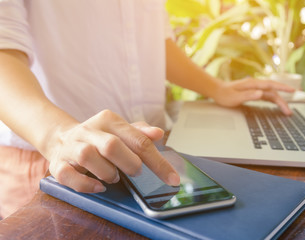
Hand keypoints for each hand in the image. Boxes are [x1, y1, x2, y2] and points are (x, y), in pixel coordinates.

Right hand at [45, 110, 179, 192]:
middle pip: (111, 146)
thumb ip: (140, 133)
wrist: (61, 137)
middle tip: (135, 172)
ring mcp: (72, 146)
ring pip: (88, 157)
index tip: (172, 179)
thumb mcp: (120, 130)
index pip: (139, 140)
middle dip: (129, 164)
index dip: (158, 162)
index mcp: (109, 120)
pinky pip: (68, 175)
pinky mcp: (57, 163)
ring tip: (113, 177)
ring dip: (106, 173)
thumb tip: (159, 133)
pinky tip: (98, 186)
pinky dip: (86, 184)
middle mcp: (90, 130)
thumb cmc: (99, 137)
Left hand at [212, 77, 294, 114]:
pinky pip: (266, 95)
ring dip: (279, 101)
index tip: (292, 91)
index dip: (282, 88)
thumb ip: (248, 96)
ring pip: (271, 94)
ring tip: (286, 111)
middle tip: (289, 112)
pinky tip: (278, 104)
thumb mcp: (234, 97)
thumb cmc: (224, 95)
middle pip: (273, 91)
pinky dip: (273, 100)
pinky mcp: (253, 92)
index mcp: (252, 84)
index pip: (270, 85)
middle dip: (283, 101)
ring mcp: (255, 88)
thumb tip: (261, 94)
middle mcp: (255, 85)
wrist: (217, 91)